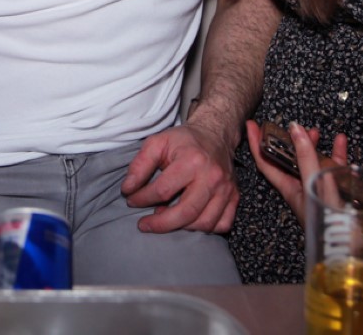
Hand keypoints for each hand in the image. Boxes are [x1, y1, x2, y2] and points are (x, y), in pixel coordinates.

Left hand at [120, 122, 236, 233]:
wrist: (215, 135)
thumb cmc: (183, 141)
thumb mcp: (157, 143)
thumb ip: (139, 165)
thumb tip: (128, 189)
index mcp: (192, 160)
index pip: (163, 190)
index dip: (142, 198)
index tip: (131, 200)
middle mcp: (212, 177)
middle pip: (186, 213)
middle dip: (160, 224)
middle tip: (144, 224)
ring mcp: (226, 189)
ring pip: (204, 223)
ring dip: (181, 227)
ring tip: (166, 218)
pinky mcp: (234, 197)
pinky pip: (222, 224)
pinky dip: (205, 228)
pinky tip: (189, 220)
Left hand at [246, 120, 348, 225]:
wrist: (354, 252)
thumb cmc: (330, 225)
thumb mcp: (315, 185)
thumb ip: (306, 158)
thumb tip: (295, 129)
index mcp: (290, 188)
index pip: (266, 162)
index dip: (257, 143)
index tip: (251, 125)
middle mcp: (302, 189)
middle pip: (291, 160)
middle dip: (290, 141)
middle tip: (294, 126)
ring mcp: (319, 191)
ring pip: (313, 163)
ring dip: (314, 146)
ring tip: (316, 132)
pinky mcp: (338, 193)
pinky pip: (335, 170)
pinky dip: (337, 155)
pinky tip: (341, 143)